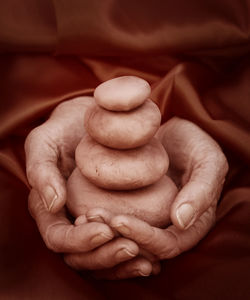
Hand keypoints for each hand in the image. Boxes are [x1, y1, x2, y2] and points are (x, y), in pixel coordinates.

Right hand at [25, 97, 158, 278]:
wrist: (88, 120)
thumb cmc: (62, 129)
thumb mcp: (44, 143)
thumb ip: (41, 171)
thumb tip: (53, 204)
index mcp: (48, 209)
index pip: (58, 238)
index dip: (79, 241)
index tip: (104, 231)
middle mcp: (69, 220)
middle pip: (82, 256)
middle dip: (105, 257)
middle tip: (132, 247)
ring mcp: (92, 220)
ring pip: (103, 255)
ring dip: (123, 263)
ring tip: (149, 261)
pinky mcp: (113, 214)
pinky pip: (122, 241)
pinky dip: (137, 250)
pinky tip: (155, 253)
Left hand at [87, 117, 228, 258]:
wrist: (178, 130)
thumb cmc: (198, 144)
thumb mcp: (208, 162)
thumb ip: (201, 192)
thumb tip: (180, 222)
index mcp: (191, 225)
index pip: (167, 245)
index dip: (143, 237)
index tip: (119, 220)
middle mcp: (169, 227)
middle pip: (142, 247)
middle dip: (116, 237)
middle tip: (92, 218)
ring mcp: (151, 217)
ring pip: (125, 238)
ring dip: (104, 232)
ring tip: (84, 215)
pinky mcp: (135, 205)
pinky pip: (117, 217)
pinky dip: (102, 219)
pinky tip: (84, 208)